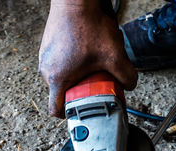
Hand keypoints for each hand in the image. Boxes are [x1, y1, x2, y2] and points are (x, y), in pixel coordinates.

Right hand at [39, 0, 136, 117]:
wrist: (75, 0)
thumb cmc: (88, 25)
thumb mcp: (114, 56)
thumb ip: (127, 76)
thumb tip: (130, 84)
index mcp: (57, 78)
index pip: (56, 109)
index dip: (69, 114)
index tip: (81, 110)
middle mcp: (46, 69)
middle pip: (61, 93)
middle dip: (79, 92)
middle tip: (94, 84)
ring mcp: (45, 56)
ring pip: (60, 76)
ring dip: (75, 76)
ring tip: (90, 65)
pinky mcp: (47, 45)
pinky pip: (58, 62)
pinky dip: (70, 62)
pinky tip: (84, 52)